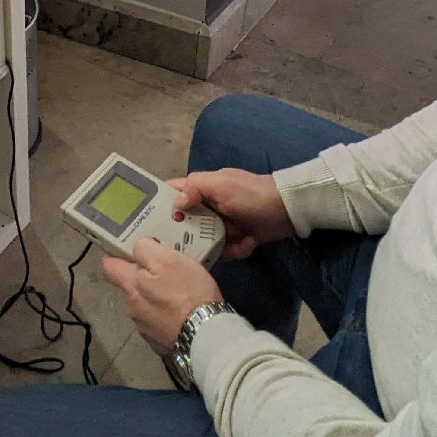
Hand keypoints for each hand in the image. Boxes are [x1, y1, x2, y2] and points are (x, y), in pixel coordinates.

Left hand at [102, 239, 221, 356]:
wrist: (205, 335)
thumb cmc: (188, 293)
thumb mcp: (169, 259)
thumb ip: (146, 249)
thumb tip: (137, 247)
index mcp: (131, 285)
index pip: (109, 266)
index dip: (114, 255)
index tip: (123, 250)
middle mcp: (132, 307)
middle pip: (129, 286)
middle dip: (141, 278)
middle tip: (162, 271)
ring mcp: (144, 328)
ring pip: (143, 305)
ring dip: (153, 298)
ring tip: (177, 294)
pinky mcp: (158, 342)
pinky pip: (157, 322)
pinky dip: (164, 316)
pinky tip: (181, 314)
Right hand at [165, 167, 291, 259]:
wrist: (288, 211)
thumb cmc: (252, 195)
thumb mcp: (223, 186)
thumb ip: (196, 187)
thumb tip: (175, 202)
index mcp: (201, 188)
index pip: (172, 192)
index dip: (159, 204)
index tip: (148, 222)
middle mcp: (207, 205)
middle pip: (184, 223)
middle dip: (190, 235)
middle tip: (193, 244)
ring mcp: (221, 223)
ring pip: (204, 240)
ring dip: (219, 244)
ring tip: (235, 238)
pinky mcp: (234, 239)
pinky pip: (224, 250)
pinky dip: (236, 249)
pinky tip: (248, 242)